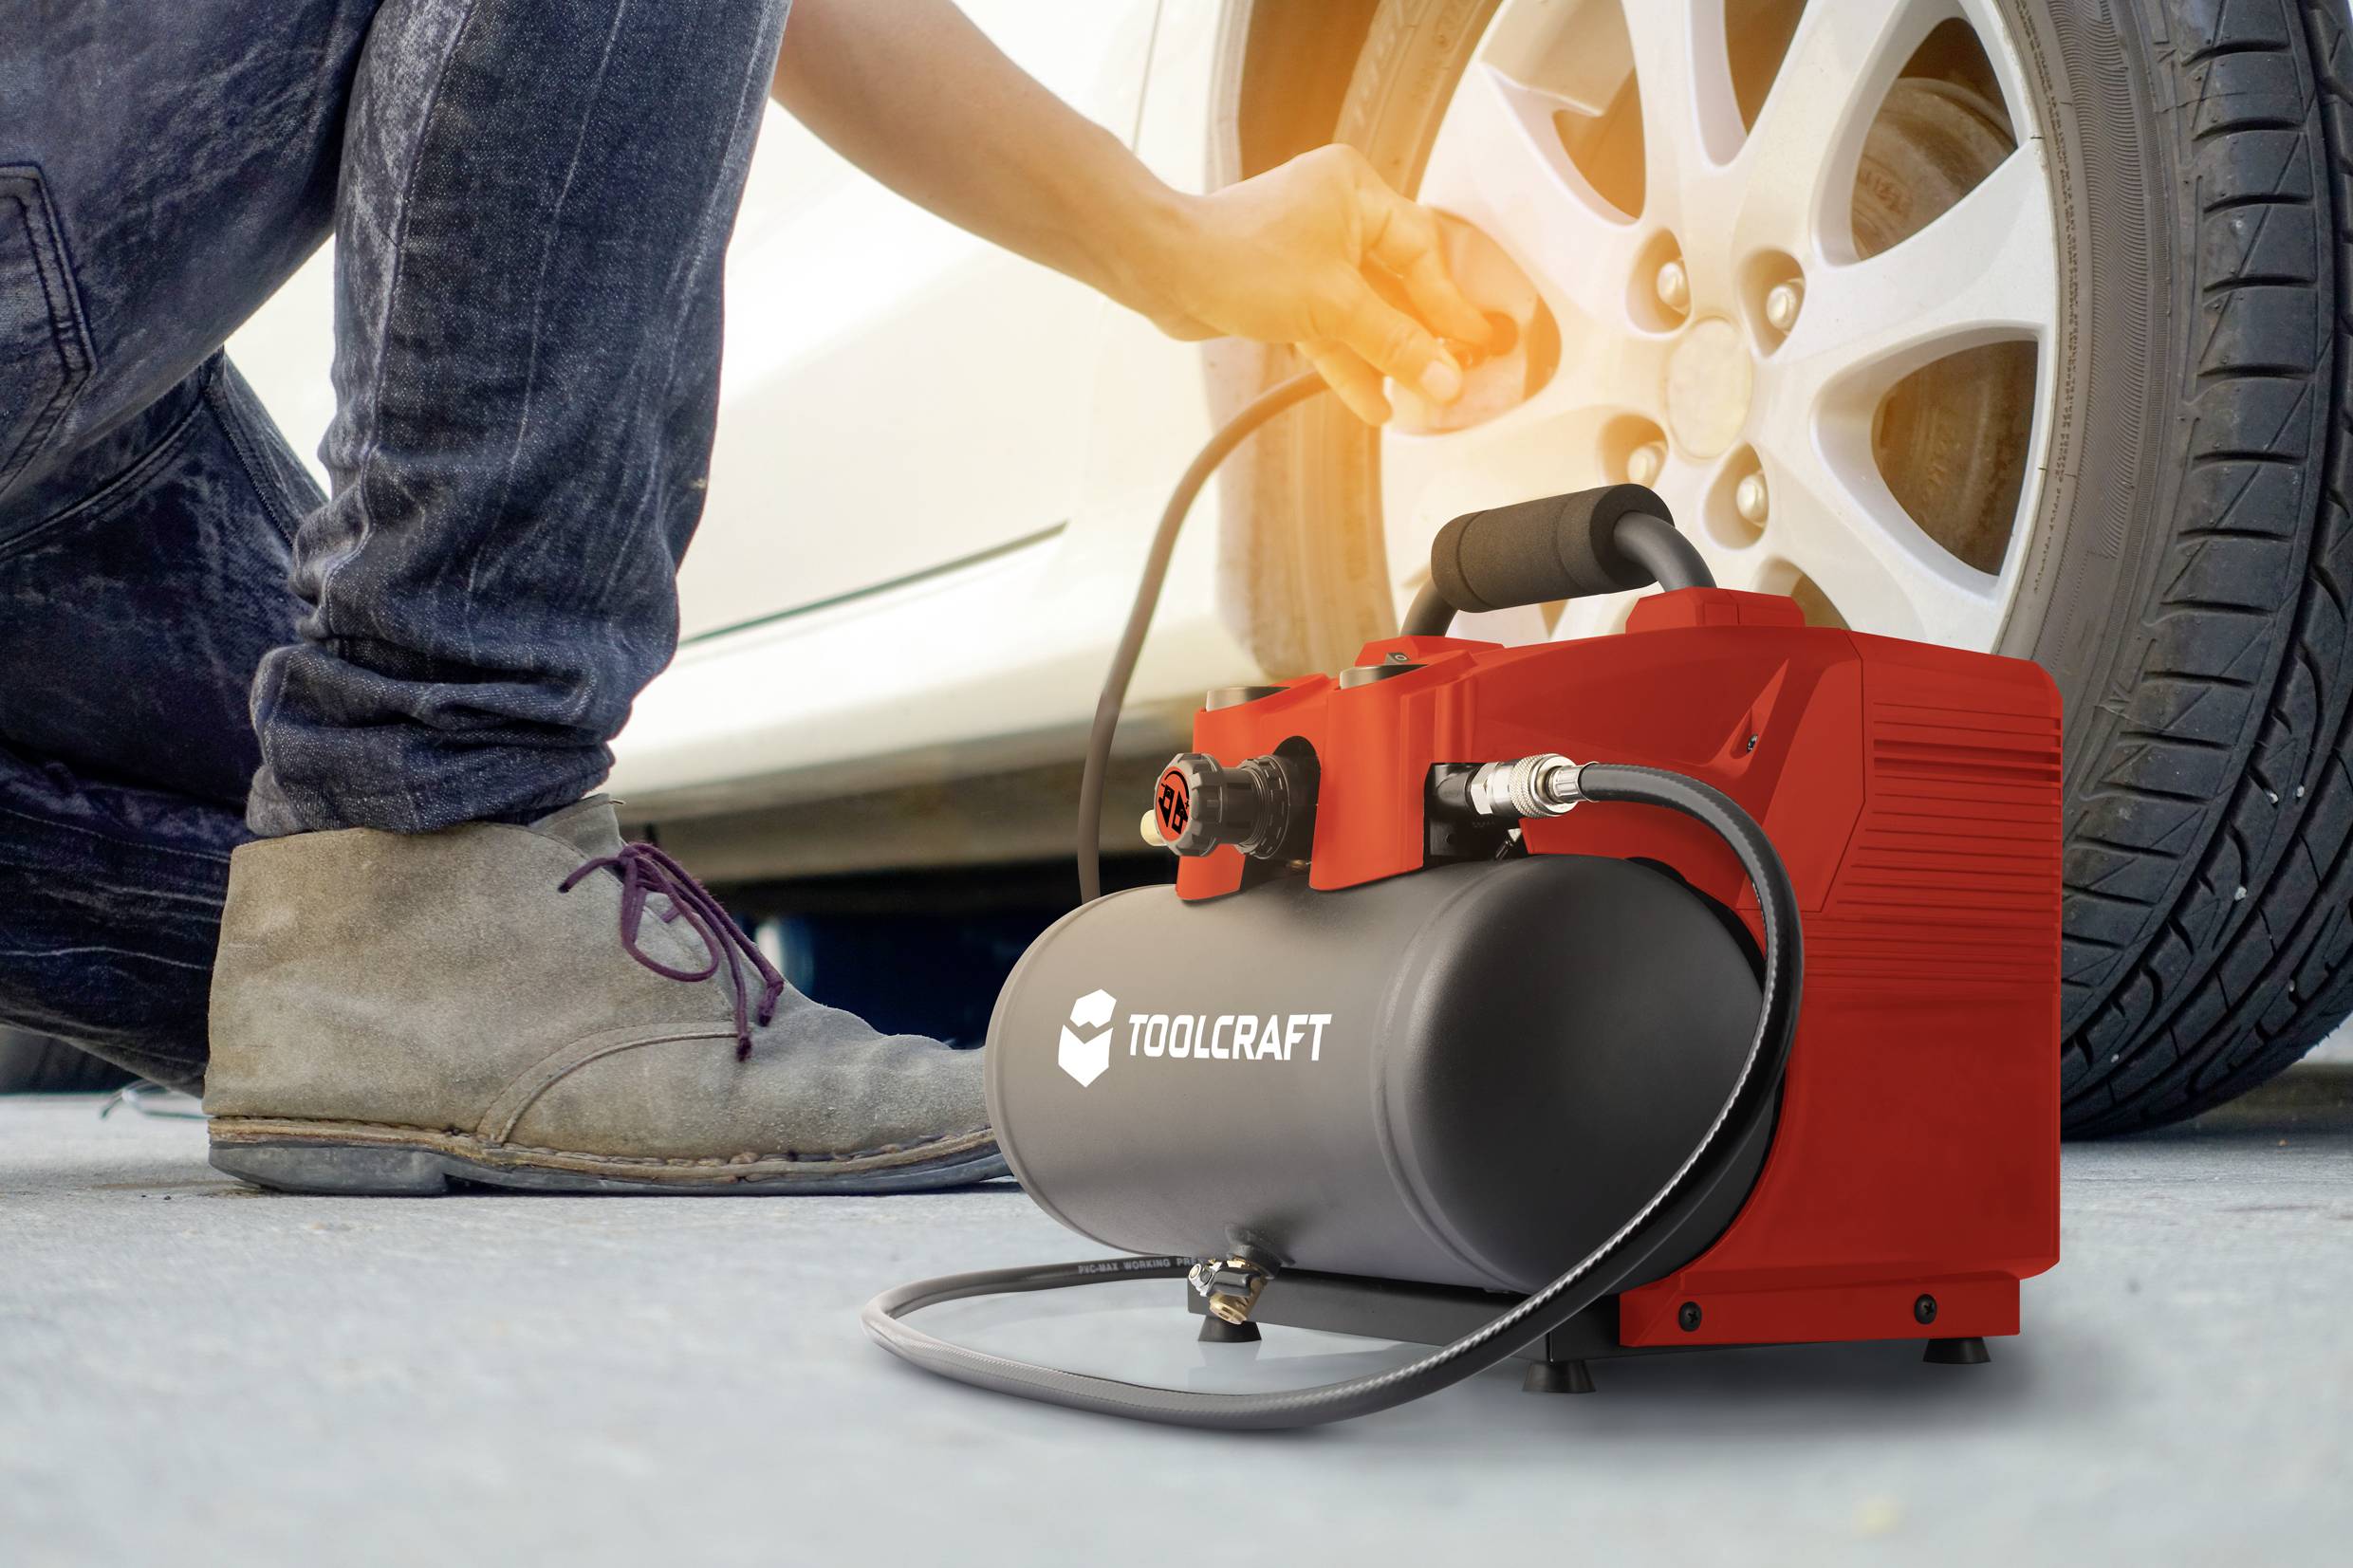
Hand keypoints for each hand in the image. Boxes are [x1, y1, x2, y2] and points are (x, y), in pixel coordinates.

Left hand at [1136, 144, 1496, 424]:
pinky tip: (1375, 401)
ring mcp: (1309, 253)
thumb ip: (1395, 343)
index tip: (1475, 341)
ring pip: (1363, 311)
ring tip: (1418, 397)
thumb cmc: (1236, 256)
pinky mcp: (1285, 289)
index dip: (1450, 303)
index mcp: (1355, 190)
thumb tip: (1444, 375)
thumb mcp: (1334, 305)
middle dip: (1419, 335)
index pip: (1423, 251)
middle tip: (1453, 373)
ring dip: (1386, 356)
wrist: (1161, 270)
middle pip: (1396, 283)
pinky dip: (1349, 362)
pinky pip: (1331, 328)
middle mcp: (1335, 214)